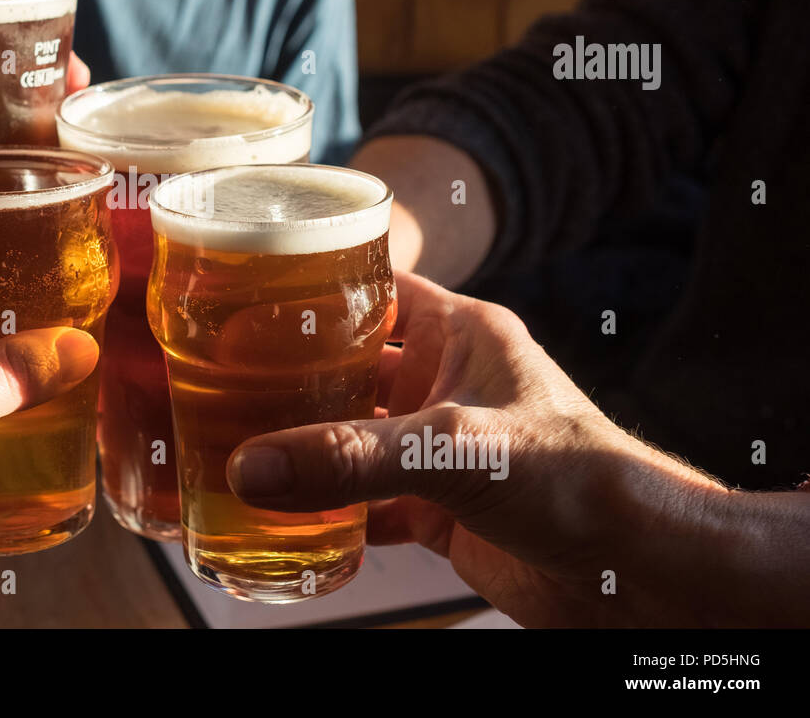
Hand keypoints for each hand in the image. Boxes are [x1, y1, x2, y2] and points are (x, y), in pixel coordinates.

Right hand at [226, 271, 731, 626]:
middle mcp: (444, 383)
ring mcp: (439, 448)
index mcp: (459, 334)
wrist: (638, 571)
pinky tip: (290, 519)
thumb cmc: (584, 478)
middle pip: (348, 367)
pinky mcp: (440, 507)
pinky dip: (329, 512)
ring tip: (238, 447)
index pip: (373, 288)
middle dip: (290, 377)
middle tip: (221, 382)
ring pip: (351, 436)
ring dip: (304, 446)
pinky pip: (366, 501)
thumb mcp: (457, 449)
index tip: (247, 294)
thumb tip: (256, 464)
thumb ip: (354, 455)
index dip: (314, 287)